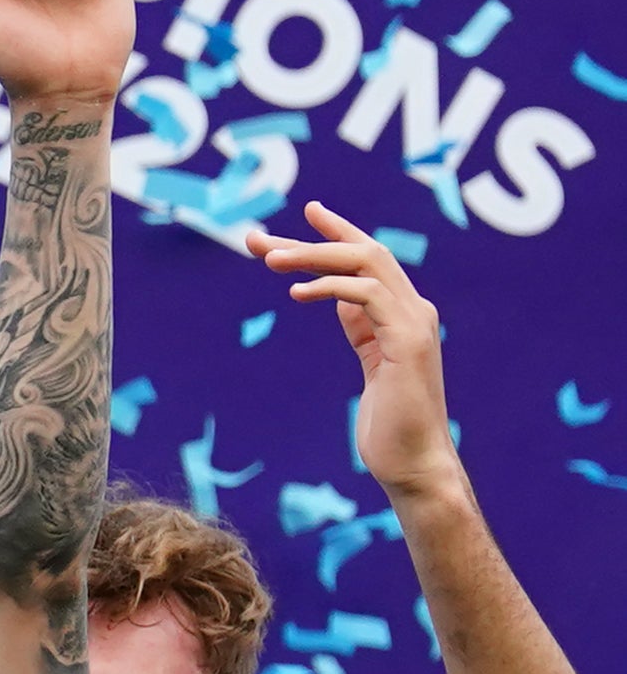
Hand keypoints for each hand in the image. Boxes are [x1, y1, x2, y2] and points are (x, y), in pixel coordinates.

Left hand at [243, 202, 456, 501]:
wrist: (414, 463)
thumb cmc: (389, 422)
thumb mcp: (371, 363)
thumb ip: (362, 329)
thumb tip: (340, 297)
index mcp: (403, 315)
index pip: (370, 260)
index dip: (340, 232)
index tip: (308, 211)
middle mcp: (415, 311)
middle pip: (365, 253)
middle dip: (312, 240)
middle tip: (258, 239)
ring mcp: (416, 324)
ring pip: (365, 264)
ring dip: (313, 257)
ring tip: (268, 259)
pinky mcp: (409, 342)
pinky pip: (368, 296)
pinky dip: (331, 287)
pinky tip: (297, 293)